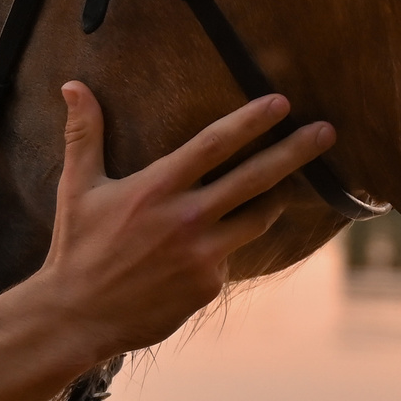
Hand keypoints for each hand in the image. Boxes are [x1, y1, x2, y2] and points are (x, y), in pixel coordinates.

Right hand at [36, 83, 333, 358]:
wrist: (78, 316)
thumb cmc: (77, 247)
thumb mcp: (77, 187)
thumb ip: (84, 134)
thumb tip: (72, 85)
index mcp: (157, 187)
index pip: (215, 143)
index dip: (252, 120)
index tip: (282, 101)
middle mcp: (187, 218)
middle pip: (257, 178)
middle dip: (296, 151)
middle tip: (327, 131)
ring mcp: (202, 254)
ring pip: (257, 219)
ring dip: (273, 200)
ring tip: (284, 188)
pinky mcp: (209, 285)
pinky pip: (231, 256)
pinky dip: (225, 246)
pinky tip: (206, 249)